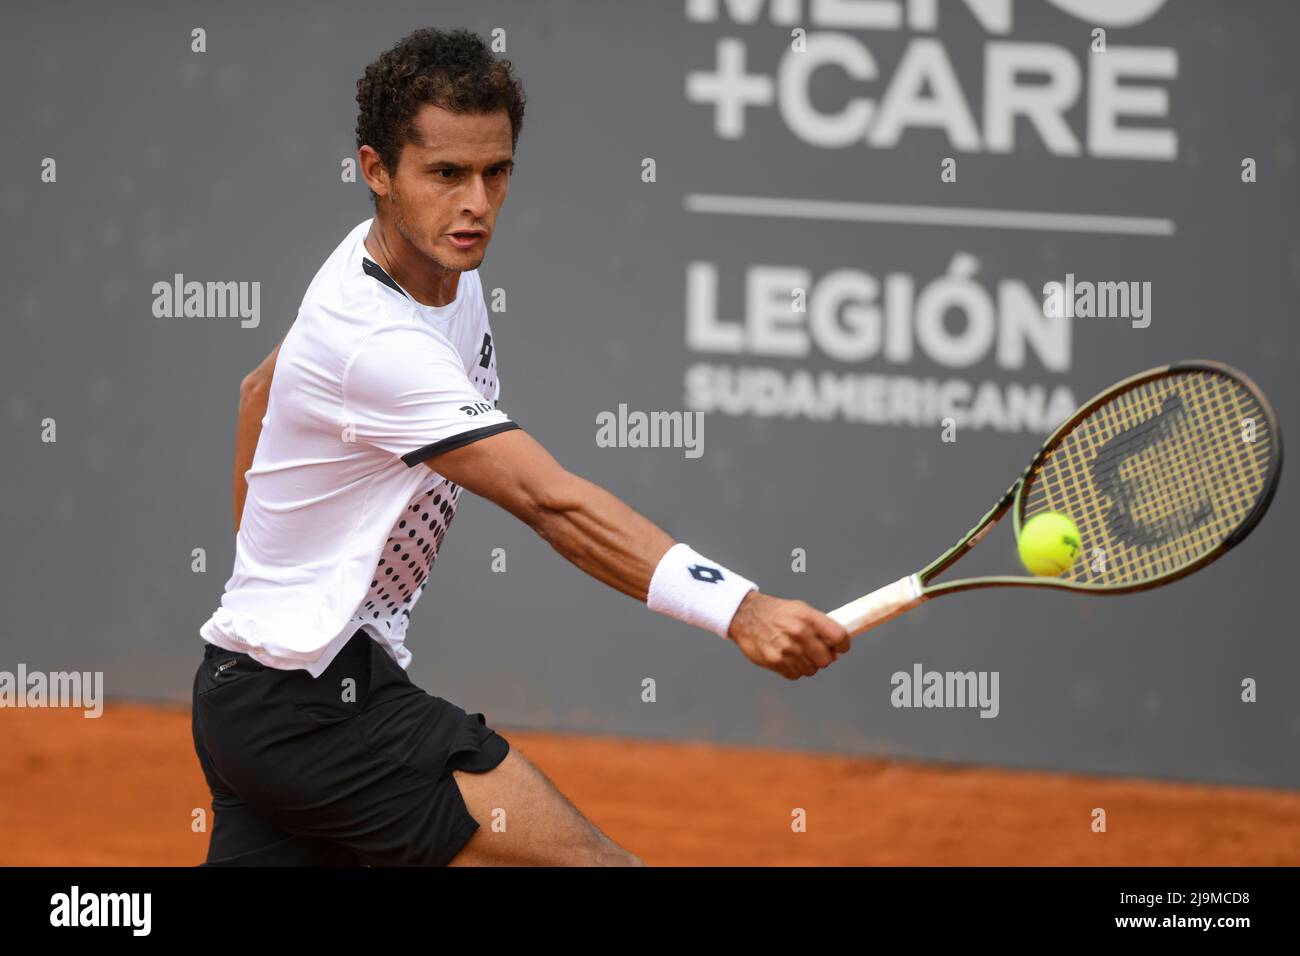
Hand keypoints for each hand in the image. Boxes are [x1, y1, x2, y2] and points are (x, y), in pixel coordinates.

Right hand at [726, 591, 851, 679]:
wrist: (746, 616)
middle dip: (824, 658)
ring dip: (808, 664)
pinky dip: (794, 670)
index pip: (838, 636)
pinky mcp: (775, 662)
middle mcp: (798, 633)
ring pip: (811, 670)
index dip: (844, 645)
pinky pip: (795, 675)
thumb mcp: (801, 609)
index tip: (841, 648)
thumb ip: (819, 625)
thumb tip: (836, 647)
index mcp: (807, 617)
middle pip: (827, 659)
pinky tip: (787, 658)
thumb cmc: (776, 613)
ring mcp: (787, 649)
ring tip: (798, 653)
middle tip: (817, 652)